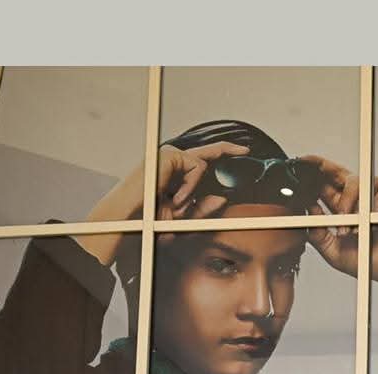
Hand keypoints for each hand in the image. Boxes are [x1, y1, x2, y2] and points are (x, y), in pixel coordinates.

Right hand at [76, 140, 247, 266]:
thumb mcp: (184, 218)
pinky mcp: (170, 155)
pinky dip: (190, 187)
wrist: (130, 220)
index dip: (225, 151)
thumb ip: (203, 209)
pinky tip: (175, 199)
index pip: (205, 158)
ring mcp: (170, 155)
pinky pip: (196, 169)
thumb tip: (222, 198)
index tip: (244, 151)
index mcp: (176, 171)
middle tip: (247, 150)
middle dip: (228, 150)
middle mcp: (173, 159)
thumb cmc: (151, 220)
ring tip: (176, 205)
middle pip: (209, 151)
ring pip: (202, 166)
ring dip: (194, 191)